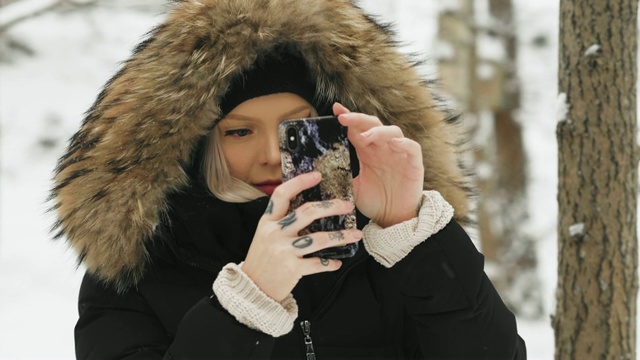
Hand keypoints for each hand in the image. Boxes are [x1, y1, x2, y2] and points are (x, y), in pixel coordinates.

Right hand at [241, 172, 362, 301]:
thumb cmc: (263, 259)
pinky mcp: (292, 269)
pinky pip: (317, 263)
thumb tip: (311, 207)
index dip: (299, 182)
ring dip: (340, 236)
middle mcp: (275, 233)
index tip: (317, 175)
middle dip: (332, 207)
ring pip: (319, 239)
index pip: (282, 194)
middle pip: (307, 212)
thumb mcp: (265, 234)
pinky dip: (330, 263)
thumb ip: (282, 221)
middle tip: (348, 205)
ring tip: (356, 234)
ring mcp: (283, 251)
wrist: (252, 289)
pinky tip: (338, 262)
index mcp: (267, 222)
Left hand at [334, 103, 423, 227]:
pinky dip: (404, 143)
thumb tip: (317, 170)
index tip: (335, 110)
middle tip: (343, 118)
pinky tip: (393, 144)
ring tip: (365, 137)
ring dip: (378, 131)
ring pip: (392, 131)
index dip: (348, 119)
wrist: (393, 220)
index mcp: (368, 152)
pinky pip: (412, 148)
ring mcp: (399, 154)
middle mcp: (383, 149)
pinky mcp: (413, 164)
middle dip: (358, 119)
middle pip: (373, 125)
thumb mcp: (352, 188)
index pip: (357, 130)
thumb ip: (340, 175)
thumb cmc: (374, 202)